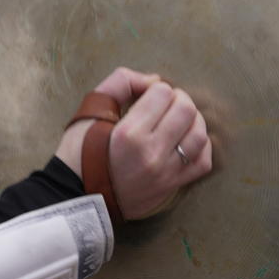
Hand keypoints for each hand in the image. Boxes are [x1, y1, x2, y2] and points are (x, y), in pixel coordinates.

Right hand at [57, 68, 212, 219]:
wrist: (76, 197)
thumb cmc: (79, 152)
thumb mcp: (89, 111)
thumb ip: (120, 84)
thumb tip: (154, 81)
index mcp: (128, 134)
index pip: (162, 93)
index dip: (154, 87)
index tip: (143, 95)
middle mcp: (151, 154)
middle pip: (187, 111)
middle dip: (177, 98)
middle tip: (163, 103)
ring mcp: (165, 173)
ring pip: (199, 135)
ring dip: (192, 120)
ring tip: (176, 119)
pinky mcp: (171, 187)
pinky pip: (202, 162)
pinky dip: (200, 145)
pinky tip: (185, 139)